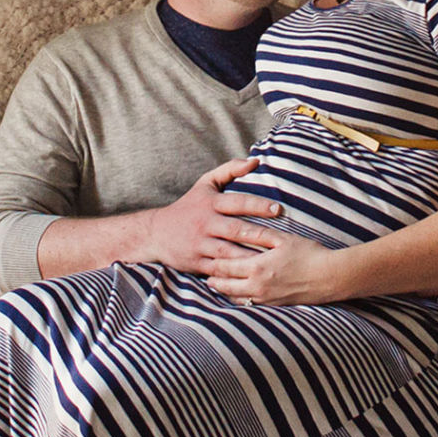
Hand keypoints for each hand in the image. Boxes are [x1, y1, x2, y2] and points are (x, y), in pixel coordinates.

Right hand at [143, 158, 283, 272]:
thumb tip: (256, 161)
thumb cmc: (189, 206)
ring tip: (272, 261)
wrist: (155, 233)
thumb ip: (230, 170)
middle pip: (236, 229)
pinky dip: (234, 273)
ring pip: (229, 252)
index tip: (278, 209)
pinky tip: (251, 275)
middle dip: (259, 234)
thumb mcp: (205, 184)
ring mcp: (200, 244)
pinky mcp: (197, 262)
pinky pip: (219, 268)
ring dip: (250, 257)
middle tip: (282, 238)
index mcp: (210, 203)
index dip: (258, 205)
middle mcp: (205, 223)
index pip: (237, 202)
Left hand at [204, 222, 344, 306]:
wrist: (330, 277)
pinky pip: (248, 304)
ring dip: (223, 291)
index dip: (211, 262)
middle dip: (212, 278)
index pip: (225, 266)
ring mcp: (265, 298)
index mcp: (257, 266)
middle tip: (202, 272)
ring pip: (235, 297)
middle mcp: (257, 285)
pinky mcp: (274, 305)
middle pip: (225, 284)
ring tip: (214, 284)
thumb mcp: (283, 239)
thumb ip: (260, 234)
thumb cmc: (309, 254)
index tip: (203, 256)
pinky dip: (237, 299)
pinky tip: (235, 293)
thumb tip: (242, 227)